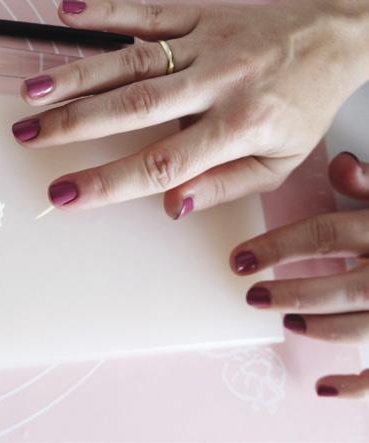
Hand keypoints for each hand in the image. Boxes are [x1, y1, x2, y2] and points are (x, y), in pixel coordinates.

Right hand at [12, 0, 368, 214]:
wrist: (336, 36)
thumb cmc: (303, 105)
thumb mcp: (278, 164)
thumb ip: (222, 187)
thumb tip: (171, 204)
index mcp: (239, 127)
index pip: (161, 163)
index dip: (108, 182)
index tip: (66, 194)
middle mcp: (218, 82)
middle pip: (134, 106)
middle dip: (75, 124)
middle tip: (28, 135)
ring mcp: (206, 43)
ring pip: (131, 60)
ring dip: (77, 75)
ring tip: (33, 92)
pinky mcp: (201, 13)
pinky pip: (149, 10)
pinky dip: (106, 10)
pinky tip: (67, 12)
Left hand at [231, 151, 368, 398]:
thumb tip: (341, 165)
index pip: (324, 235)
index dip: (277, 246)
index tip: (240, 260)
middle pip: (339, 287)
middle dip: (292, 294)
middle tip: (254, 297)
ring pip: (360, 328)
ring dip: (320, 328)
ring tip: (289, 323)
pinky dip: (356, 385)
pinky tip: (324, 387)